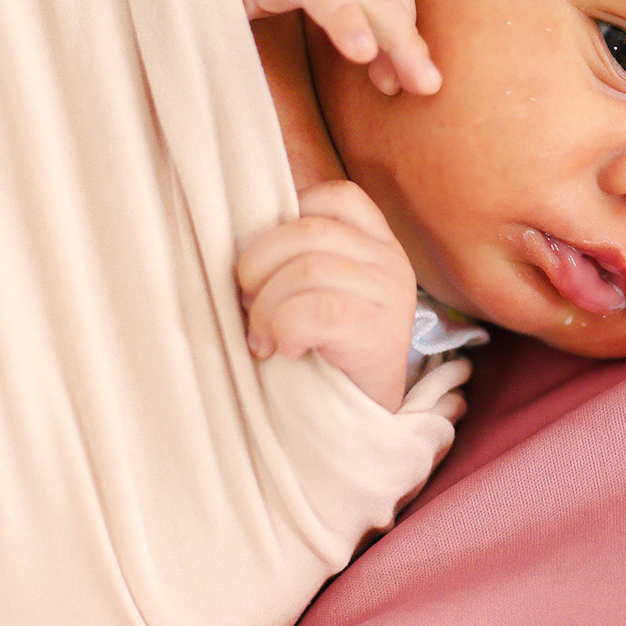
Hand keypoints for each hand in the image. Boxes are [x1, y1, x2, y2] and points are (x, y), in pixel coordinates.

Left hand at [236, 180, 416, 412]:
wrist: (356, 429)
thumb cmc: (320, 357)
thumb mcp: (312, 293)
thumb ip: (294, 257)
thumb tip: (234, 231)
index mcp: (377, 243)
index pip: (334, 197)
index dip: (285, 223)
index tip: (264, 270)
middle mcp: (391, 262)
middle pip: (308, 231)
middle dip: (259, 267)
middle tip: (247, 306)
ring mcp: (392, 297)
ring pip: (307, 269)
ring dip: (265, 308)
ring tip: (261, 338)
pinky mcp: (382, 335)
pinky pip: (317, 311)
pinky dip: (284, 328)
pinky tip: (281, 350)